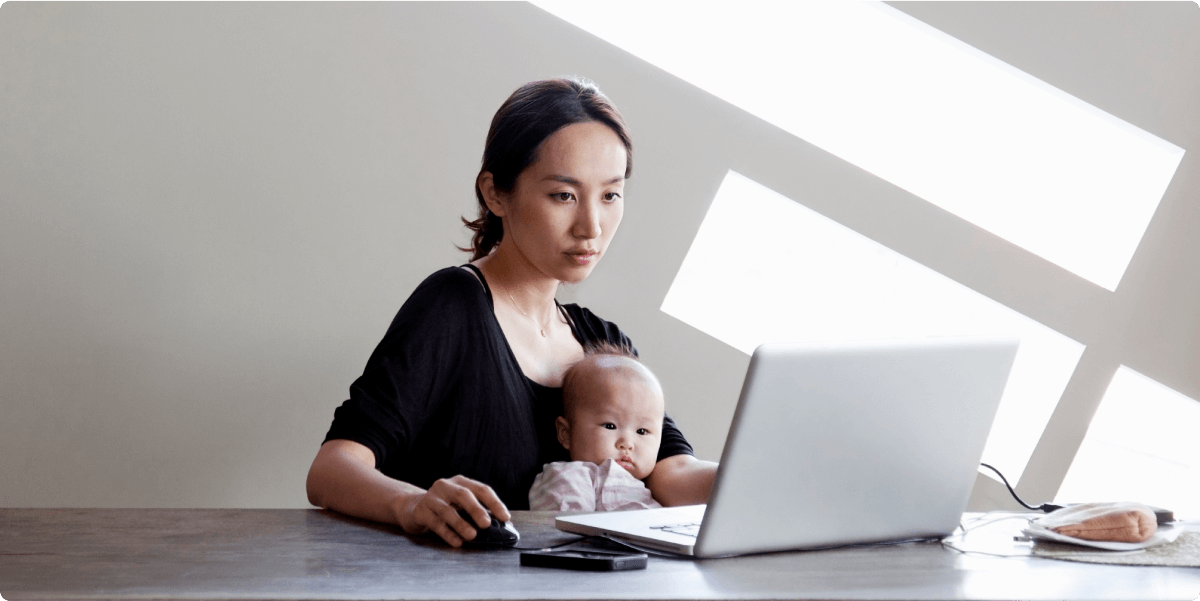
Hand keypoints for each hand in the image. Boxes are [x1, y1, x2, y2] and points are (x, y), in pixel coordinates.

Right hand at [393, 475, 509, 546]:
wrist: (412, 508)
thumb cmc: (444, 507)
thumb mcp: (461, 506)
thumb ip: (480, 513)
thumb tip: (505, 526)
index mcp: (461, 482)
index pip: (482, 489)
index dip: (495, 503)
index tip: (505, 518)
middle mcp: (446, 486)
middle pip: (463, 495)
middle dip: (476, 510)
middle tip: (487, 524)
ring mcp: (432, 498)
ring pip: (447, 510)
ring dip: (461, 524)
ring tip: (472, 535)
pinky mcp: (421, 511)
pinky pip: (435, 523)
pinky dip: (447, 533)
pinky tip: (456, 542)